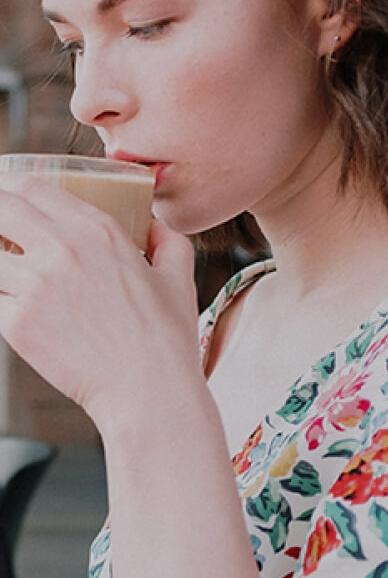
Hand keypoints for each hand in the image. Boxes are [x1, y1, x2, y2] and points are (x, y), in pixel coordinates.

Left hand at [0, 175, 201, 428]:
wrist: (148, 391)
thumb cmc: (167, 338)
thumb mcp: (178, 276)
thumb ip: (166, 240)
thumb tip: (153, 227)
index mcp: (98, 230)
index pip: (33, 187)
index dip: (10, 186)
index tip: (5, 194)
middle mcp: (61, 250)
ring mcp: (34, 286)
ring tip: (7, 272)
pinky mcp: (16, 324)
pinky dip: (0, 300)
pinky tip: (13, 306)